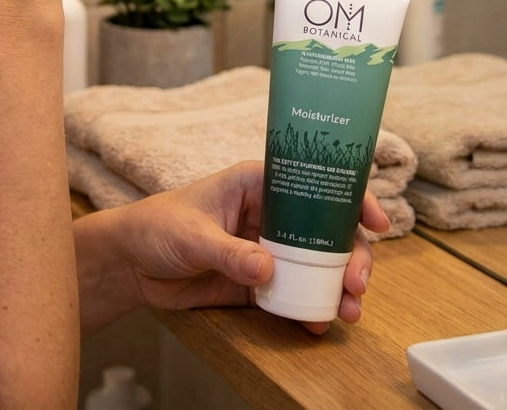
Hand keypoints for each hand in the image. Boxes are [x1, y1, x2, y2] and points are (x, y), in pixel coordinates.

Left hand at [104, 163, 388, 331]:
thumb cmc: (157, 226)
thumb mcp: (193, 234)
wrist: (130, 264)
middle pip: (325, 229)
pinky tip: (319, 322)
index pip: (312, 183)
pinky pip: (293, 294)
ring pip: (316, 264)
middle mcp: (271, 214)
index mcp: (258, 184)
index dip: (349, 197)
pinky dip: (311, 308)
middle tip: (358, 282)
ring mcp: (268, 250)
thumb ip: (230, 253)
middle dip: (350, 254)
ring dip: (338, 285)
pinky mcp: (258, 283)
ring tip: (349, 310)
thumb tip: (268, 270)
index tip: (375, 221)